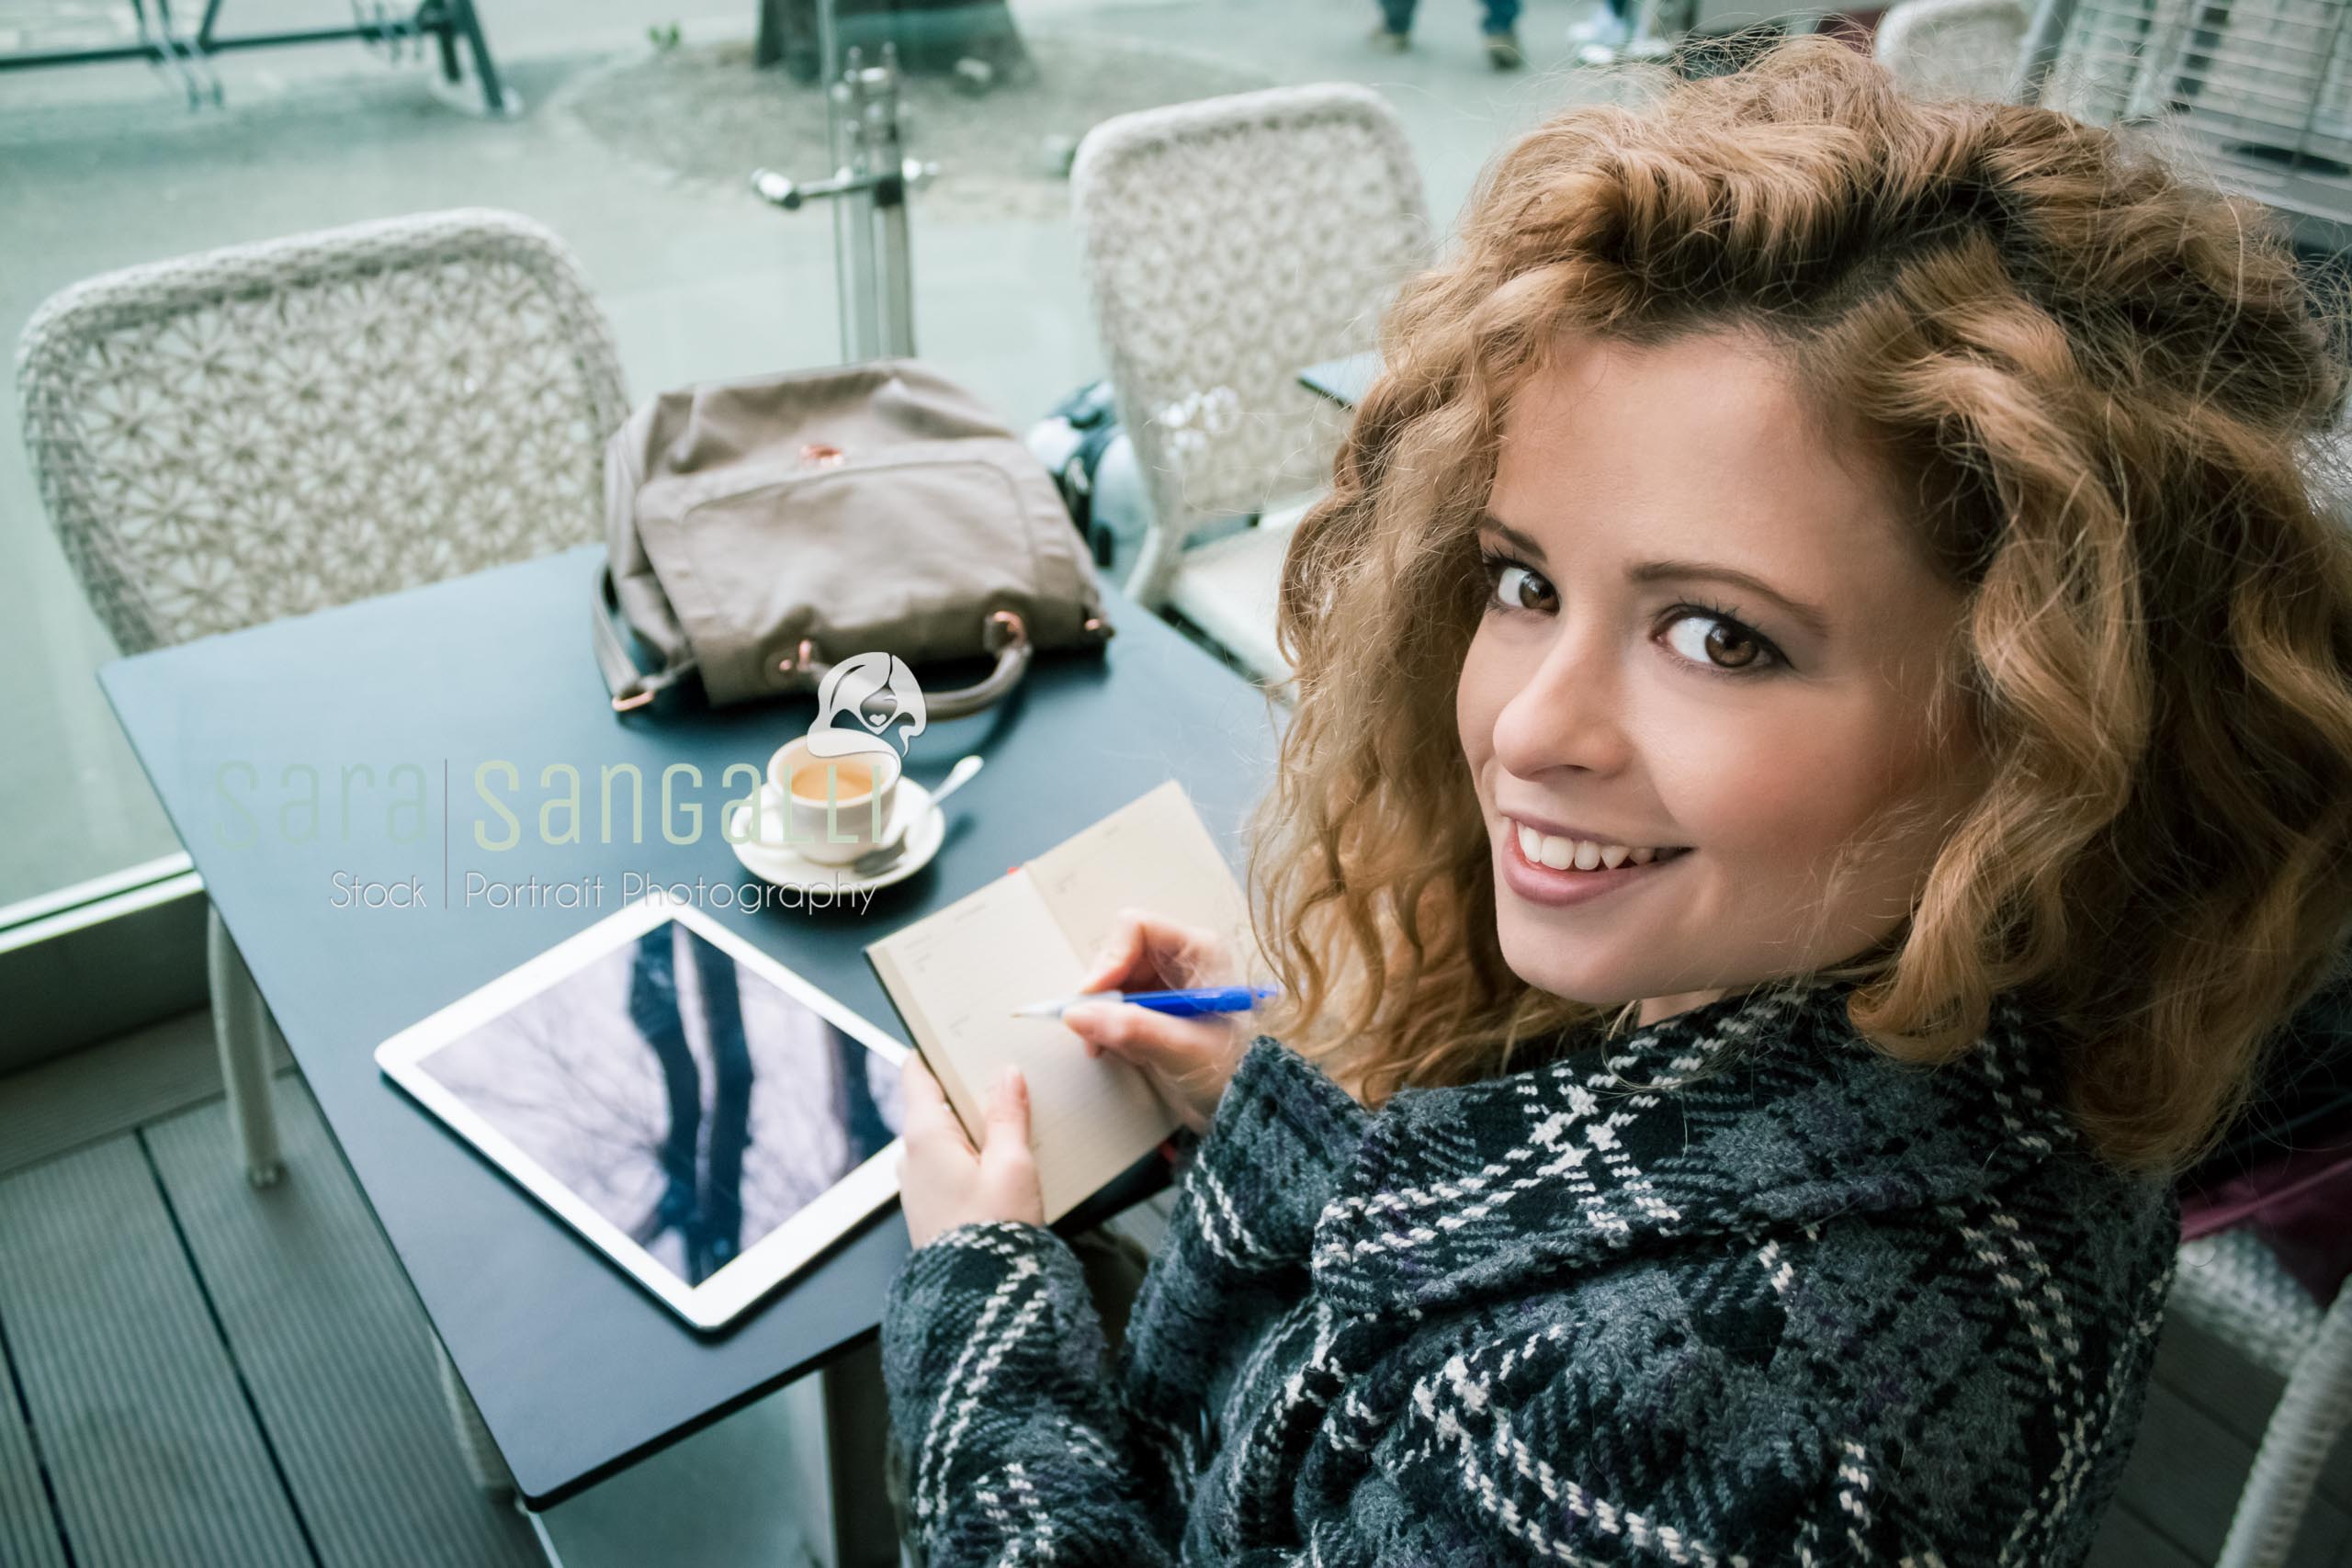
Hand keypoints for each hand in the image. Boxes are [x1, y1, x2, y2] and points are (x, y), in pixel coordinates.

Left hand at [897, 1055, 1044, 1249]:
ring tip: (1017, 1123)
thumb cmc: (992, 1234)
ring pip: (946, 1135)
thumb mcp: (1013, 1165)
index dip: (938, 1050)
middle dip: (970, 1089)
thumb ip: (1008, 1115)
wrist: (979, 1299)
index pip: (917, 1072)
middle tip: (1008, 1078)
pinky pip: (950, 1164)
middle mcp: (912, 1157)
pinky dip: (974, 1153)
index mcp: (925, 1135)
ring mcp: (918, 1183)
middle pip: (936, 1102)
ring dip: (976, 1125)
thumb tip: (1006, 1077)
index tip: (962, 1036)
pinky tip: (1007, 1162)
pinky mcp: (932, 1205)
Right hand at [1061, 907, 1250, 1135]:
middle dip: (1102, 993)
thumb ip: (1133, 1029)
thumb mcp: (1183, 1049)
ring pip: (1110, 982)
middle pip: (1118, 955)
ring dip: (1101, 1015)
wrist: (1244, 1105)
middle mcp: (1179, 960)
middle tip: (1092, 1029)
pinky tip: (1116, 1052)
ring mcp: (1164, 984)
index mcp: (1199, 950)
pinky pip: (1113, 1006)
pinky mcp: (1152, 1009)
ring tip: (1110, 1047)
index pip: (1137, 928)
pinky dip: (1106, 1027)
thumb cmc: (1233, 1071)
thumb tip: (1079, 1015)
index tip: (1093, 996)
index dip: (1110, 958)